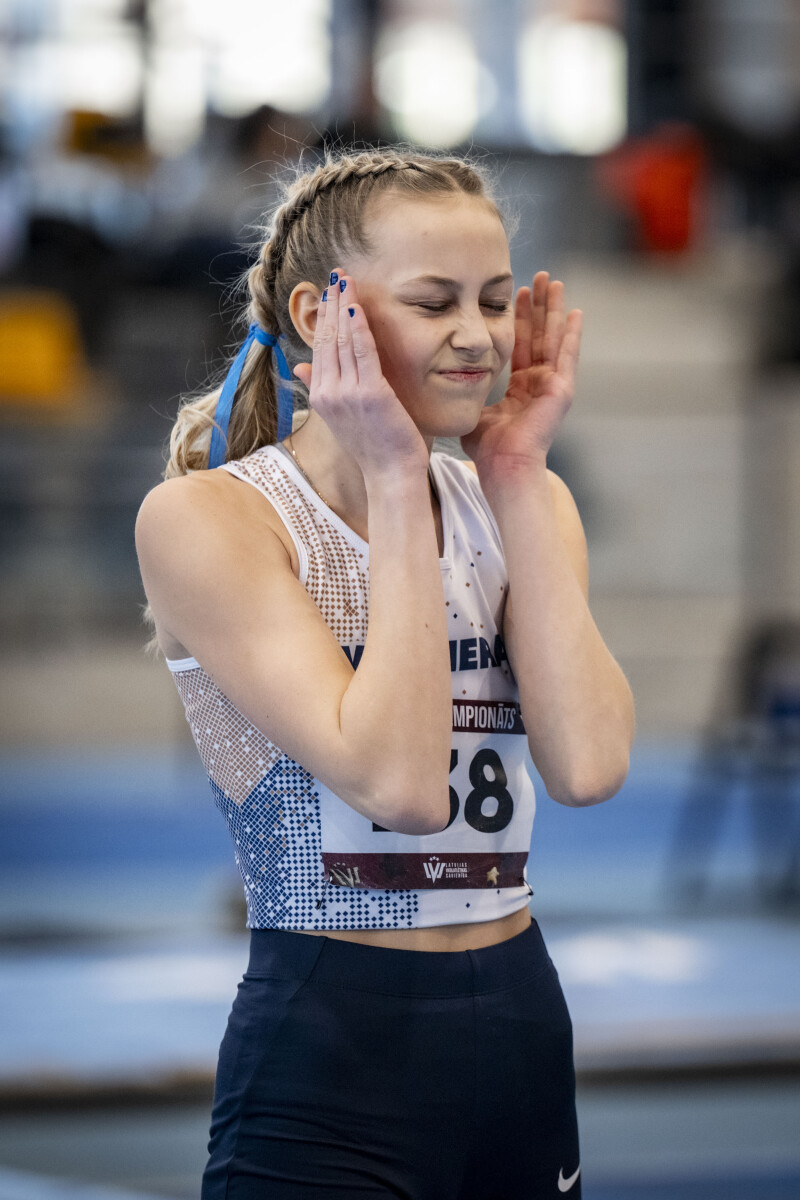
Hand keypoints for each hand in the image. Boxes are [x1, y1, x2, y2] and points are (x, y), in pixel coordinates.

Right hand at [292, 270, 427, 479]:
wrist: (390, 474)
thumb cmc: (373, 447)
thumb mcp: (340, 416)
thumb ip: (319, 388)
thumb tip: (298, 367)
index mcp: (320, 396)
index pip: (319, 347)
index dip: (325, 317)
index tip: (329, 292)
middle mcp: (328, 392)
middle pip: (327, 338)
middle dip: (332, 303)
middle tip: (337, 274)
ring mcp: (347, 393)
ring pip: (342, 340)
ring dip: (345, 306)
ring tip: (347, 280)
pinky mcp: (370, 393)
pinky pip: (362, 352)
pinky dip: (359, 327)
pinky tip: (358, 306)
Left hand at [460, 271, 581, 474]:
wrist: (503, 468)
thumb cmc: (488, 449)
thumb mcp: (476, 411)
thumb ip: (470, 393)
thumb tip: (450, 380)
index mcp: (520, 389)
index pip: (520, 345)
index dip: (518, 319)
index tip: (516, 293)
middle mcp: (539, 384)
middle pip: (540, 336)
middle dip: (539, 306)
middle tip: (539, 277)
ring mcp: (552, 387)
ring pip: (554, 339)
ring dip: (554, 310)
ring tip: (554, 283)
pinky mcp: (561, 391)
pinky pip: (568, 357)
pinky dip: (572, 335)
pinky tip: (574, 313)